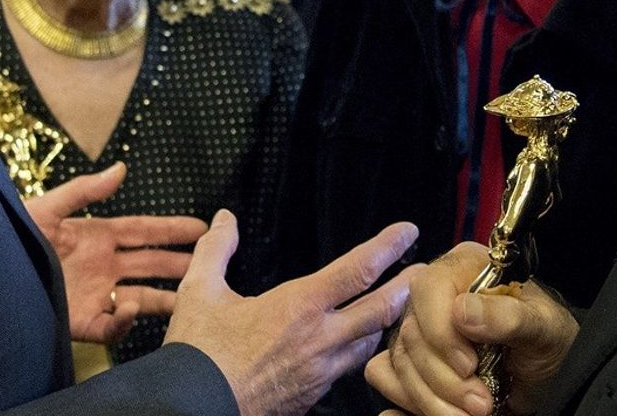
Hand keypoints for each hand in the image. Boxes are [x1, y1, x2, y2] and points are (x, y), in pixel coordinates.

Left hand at [24, 162, 207, 343]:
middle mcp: (102, 266)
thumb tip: (121, 169)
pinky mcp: (80, 322)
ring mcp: (94, 294)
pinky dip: (125, 321)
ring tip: (193, 298)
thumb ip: (84, 191)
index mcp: (96, 236)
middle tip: (214, 263)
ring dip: (166, 298)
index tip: (203, 228)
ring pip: (141, 297)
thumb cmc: (12, 237)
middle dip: (181, 263)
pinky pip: (111, 326)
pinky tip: (132, 309)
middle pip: (150, 264)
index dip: (172, 229)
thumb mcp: (46, 209)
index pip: (143, 231)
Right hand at [166, 209, 419, 415]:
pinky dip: (359, 351)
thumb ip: (215, 249)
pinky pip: (347, 369)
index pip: (357, 270)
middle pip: (381, 309)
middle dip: (407, 287)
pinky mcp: (313, 397)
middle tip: (425, 271)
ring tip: (397, 305)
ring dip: (386, 322)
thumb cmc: (198, 352)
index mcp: (299, 306)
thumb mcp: (199, 291)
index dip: (387, 247)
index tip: (408, 230)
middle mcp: (320, 339)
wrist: (191, 409)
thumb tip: (224, 219)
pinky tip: (355, 344)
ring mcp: (320, 372)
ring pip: (369, 343)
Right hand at [366, 242, 579, 415]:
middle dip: (446, 380)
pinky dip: (412, 400)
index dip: (442, 332)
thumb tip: (463, 310)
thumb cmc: (548, 340)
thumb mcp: (544, 328)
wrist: (547, 374)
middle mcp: (435, 294)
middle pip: (412, 334)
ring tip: (475, 412)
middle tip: (483, 404)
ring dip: (433, 399)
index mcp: (464, 268)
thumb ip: (509, 317)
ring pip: (400, 362)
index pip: (428, 289)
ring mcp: (418, 327)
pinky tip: (447, 410)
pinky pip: (386, 376)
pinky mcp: (410, 358)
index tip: (471, 366)